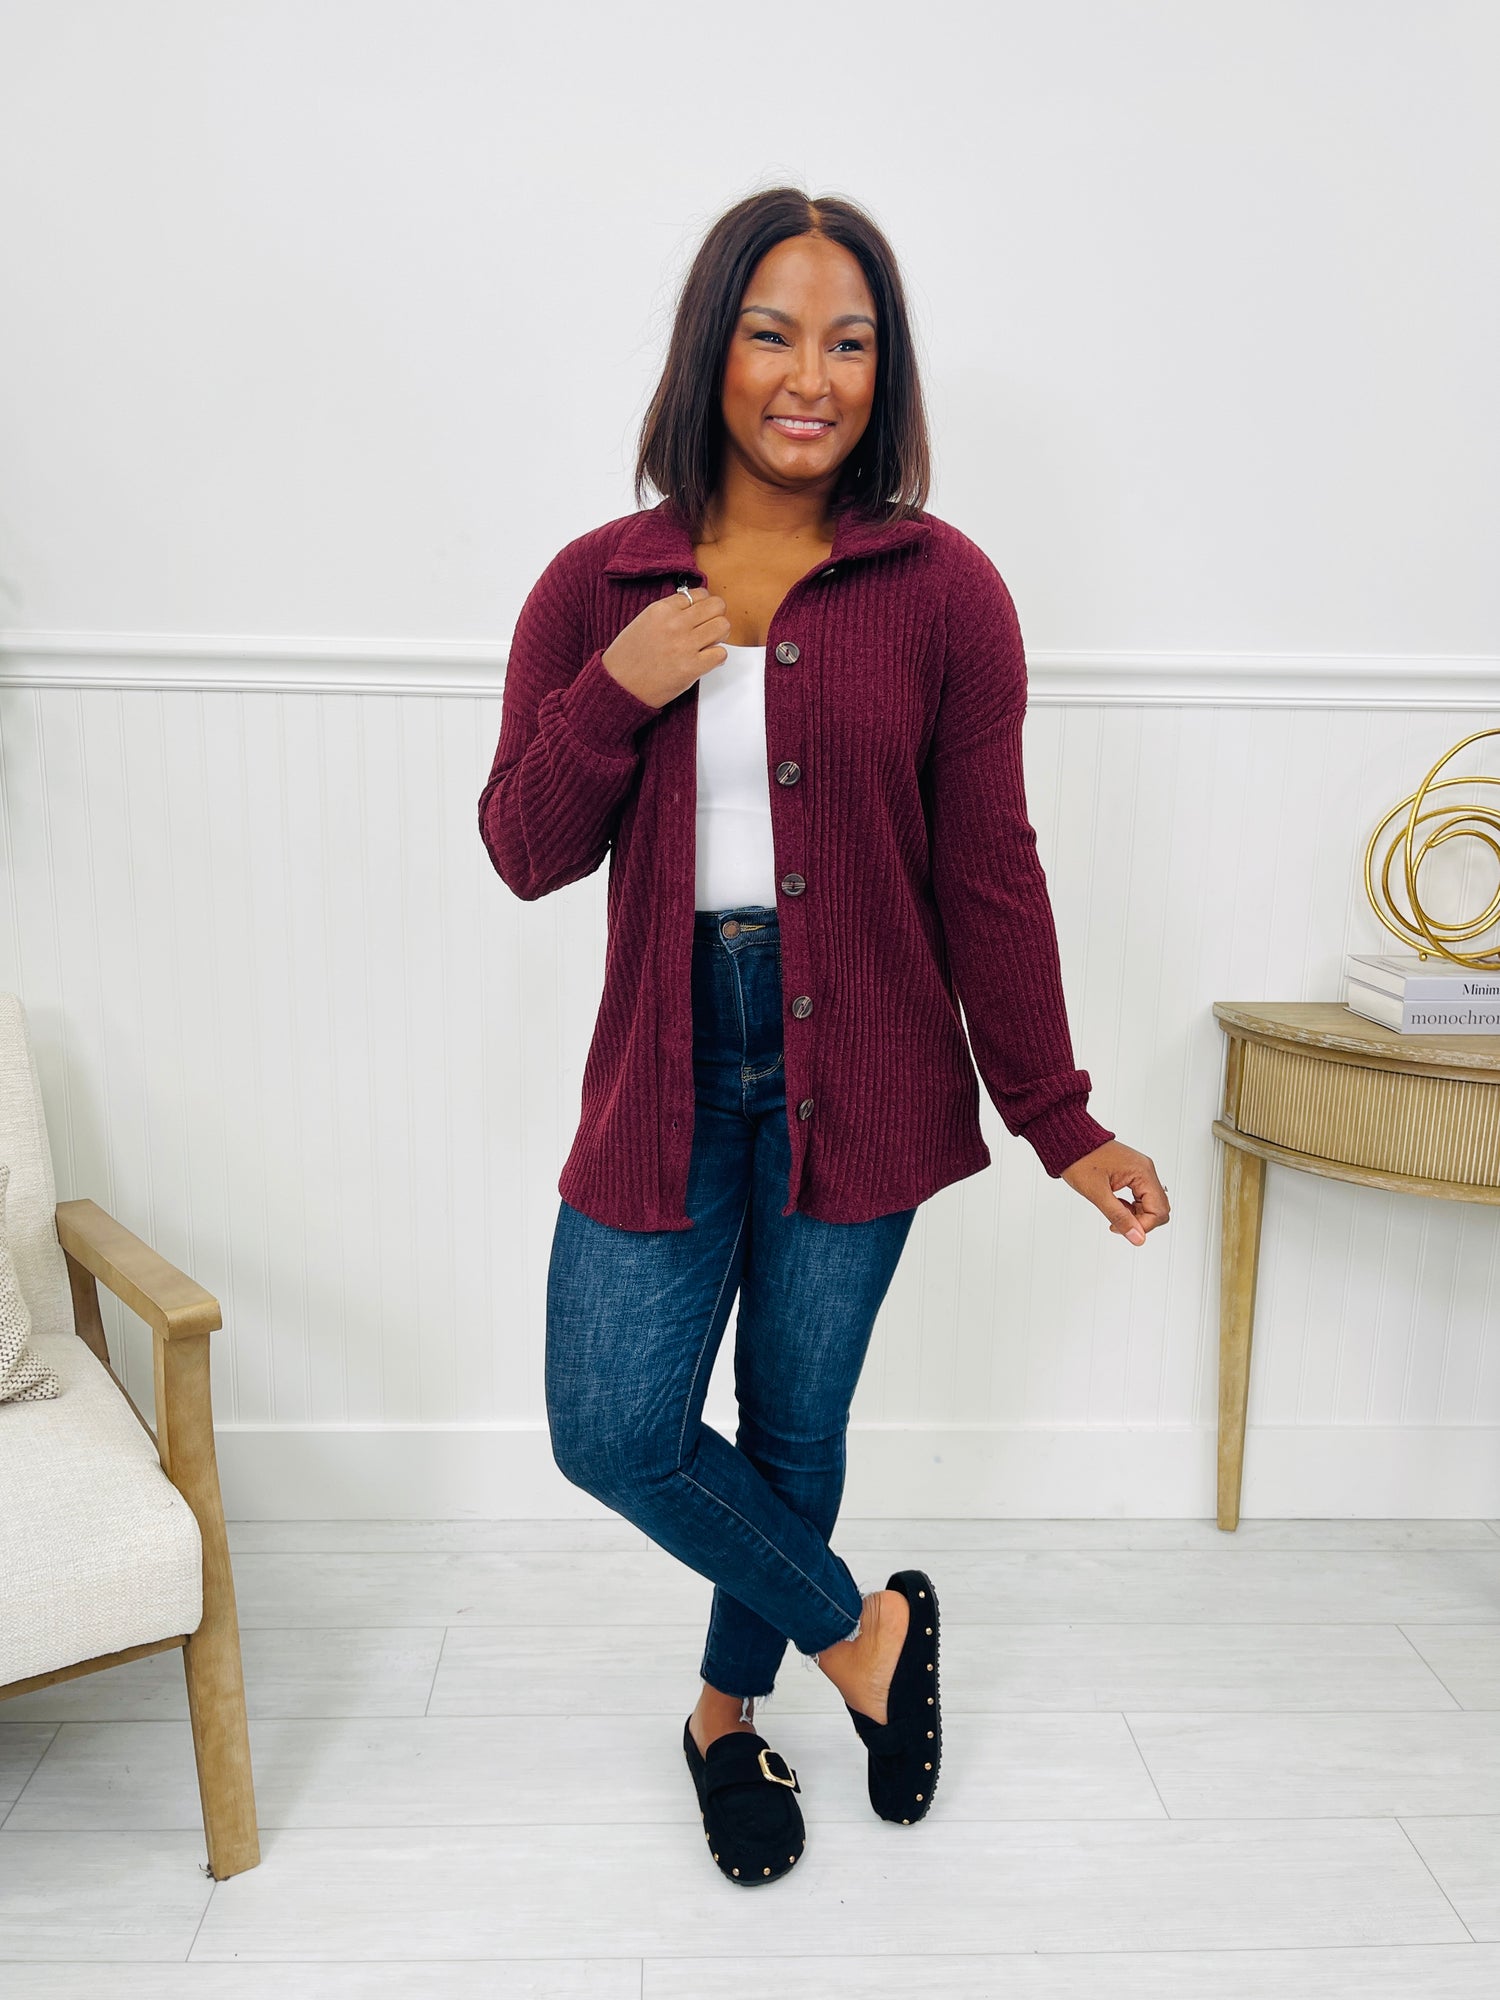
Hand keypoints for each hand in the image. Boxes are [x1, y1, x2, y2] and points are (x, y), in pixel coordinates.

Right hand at [601, 585, 730, 709]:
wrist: (618, 686)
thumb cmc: (628, 657)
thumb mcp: (644, 621)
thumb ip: (669, 612)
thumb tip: (694, 608)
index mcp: (662, 609)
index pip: (699, 593)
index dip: (703, 605)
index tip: (699, 616)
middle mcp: (675, 623)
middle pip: (717, 605)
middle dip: (716, 616)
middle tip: (708, 628)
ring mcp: (685, 645)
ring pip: (723, 626)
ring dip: (719, 635)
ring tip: (708, 644)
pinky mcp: (692, 667)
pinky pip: (721, 653)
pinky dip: (717, 657)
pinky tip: (705, 661)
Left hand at [1059, 1139, 1169, 1247]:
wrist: (1070, 1142)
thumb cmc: (1081, 1160)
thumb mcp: (1098, 1193)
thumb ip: (1119, 1217)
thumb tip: (1137, 1237)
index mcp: (1142, 1172)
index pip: (1159, 1210)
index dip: (1143, 1226)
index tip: (1121, 1228)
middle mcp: (1146, 1170)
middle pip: (1159, 1207)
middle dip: (1141, 1221)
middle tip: (1117, 1223)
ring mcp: (1140, 1170)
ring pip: (1150, 1203)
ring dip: (1135, 1214)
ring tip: (1114, 1212)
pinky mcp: (1133, 1172)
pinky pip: (1141, 1195)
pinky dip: (1131, 1206)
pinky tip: (1116, 1205)